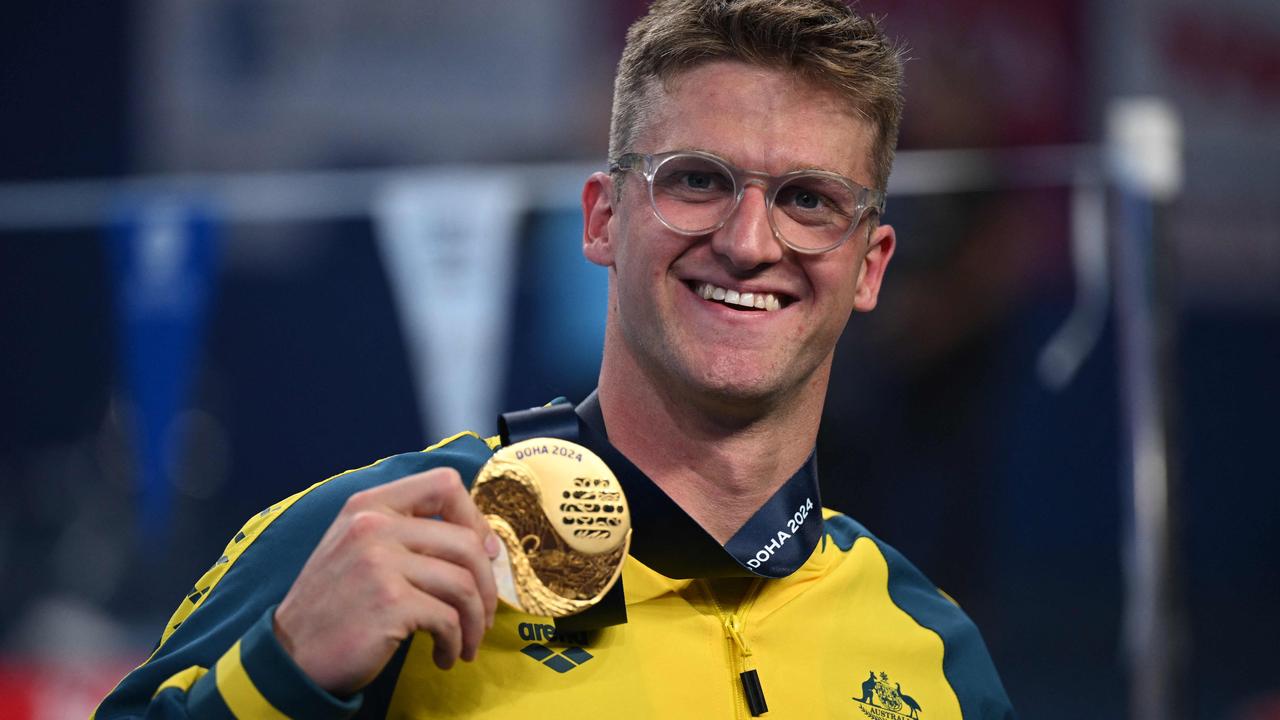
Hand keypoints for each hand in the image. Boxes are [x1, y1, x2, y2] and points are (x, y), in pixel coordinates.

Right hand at [273, 467, 499, 695]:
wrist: (290, 656)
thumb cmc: (335, 605)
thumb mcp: (358, 548)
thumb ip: (406, 532)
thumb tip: (479, 541)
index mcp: (369, 505)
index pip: (444, 484)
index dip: (475, 518)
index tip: (484, 553)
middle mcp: (373, 525)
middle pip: (466, 543)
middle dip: (487, 585)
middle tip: (483, 615)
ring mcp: (380, 563)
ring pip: (464, 584)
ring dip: (474, 621)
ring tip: (467, 643)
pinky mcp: (389, 603)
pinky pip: (448, 619)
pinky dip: (455, 643)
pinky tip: (444, 655)